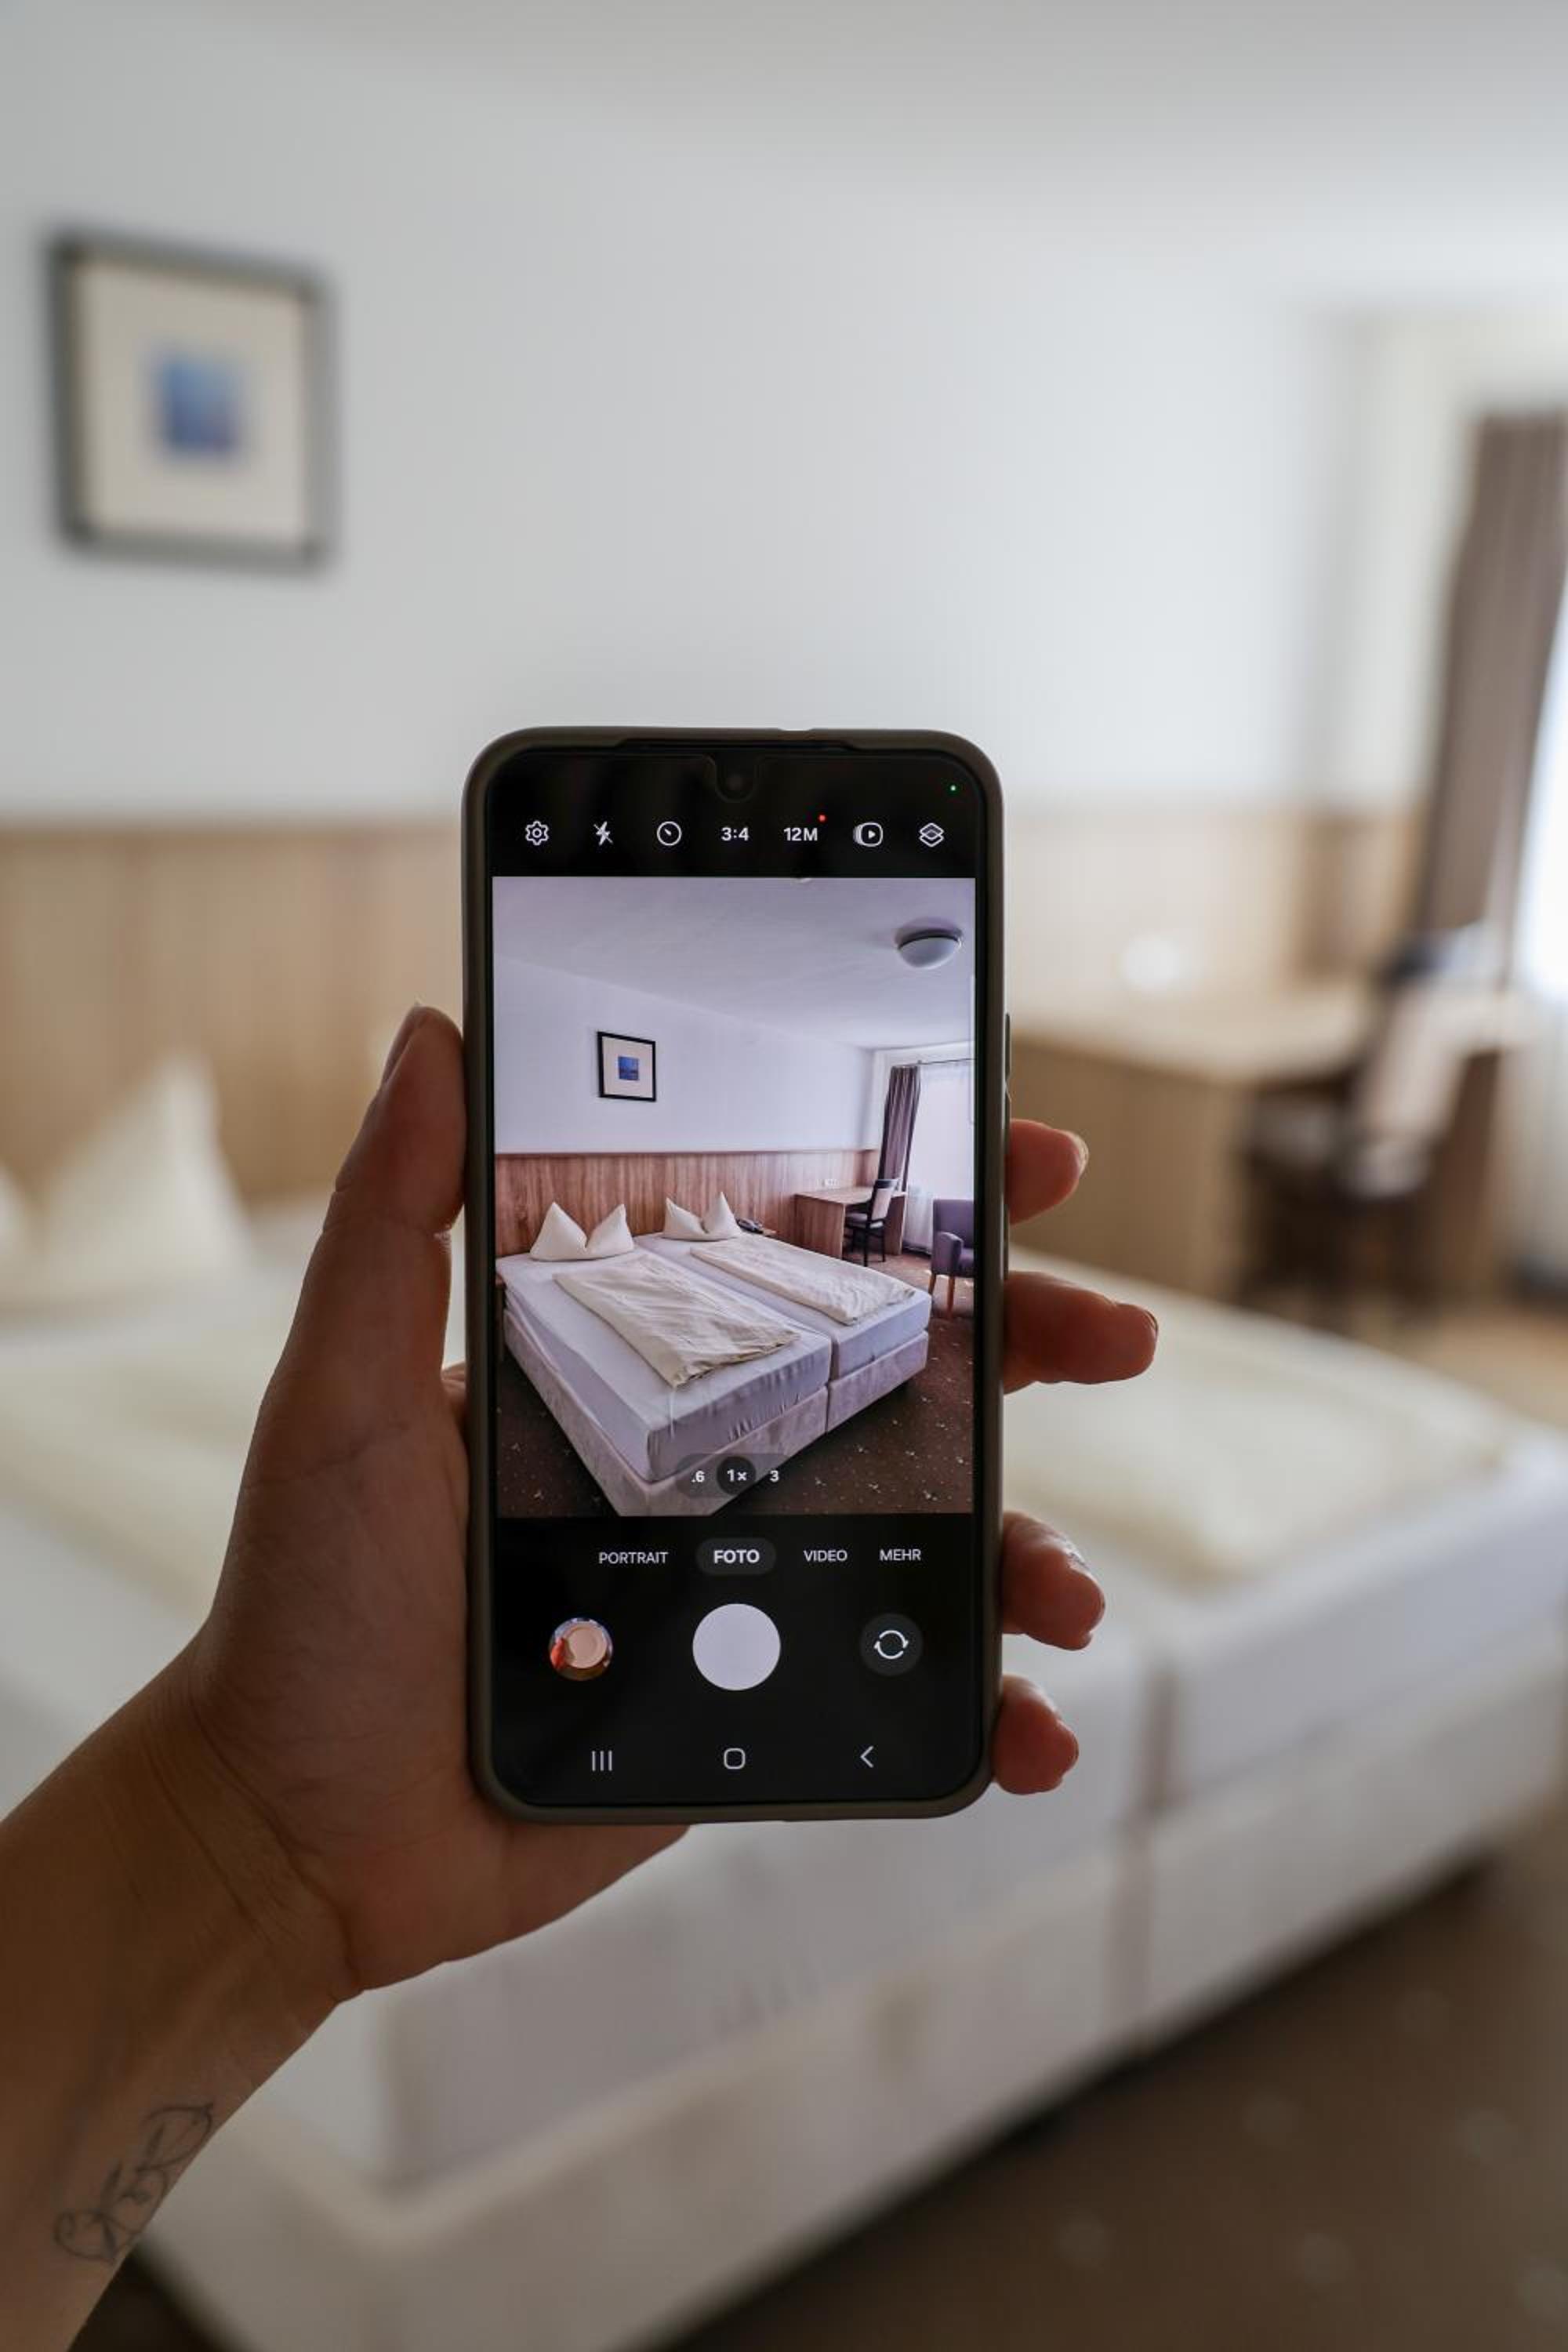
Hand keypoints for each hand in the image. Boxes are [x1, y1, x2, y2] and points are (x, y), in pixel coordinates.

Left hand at [159, 1010, 1154, 2009]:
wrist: (299, 1831)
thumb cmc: (309, 1601)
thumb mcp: (345, 1390)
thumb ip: (394, 1220)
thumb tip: (435, 1031)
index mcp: (639, 1367)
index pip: (809, 1255)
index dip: (930, 1203)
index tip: (1030, 1157)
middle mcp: (715, 1463)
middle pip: (915, 1380)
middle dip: (1037, 1345)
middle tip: (1120, 1336)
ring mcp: (749, 1587)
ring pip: (938, 1542)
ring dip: (1035, 1551)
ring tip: (1068, 1595)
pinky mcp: (762, 1705)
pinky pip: (906, 1696)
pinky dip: (991, 1714)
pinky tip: (1030, 1732)